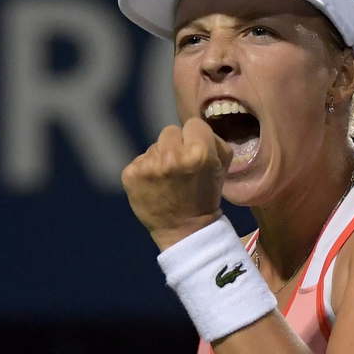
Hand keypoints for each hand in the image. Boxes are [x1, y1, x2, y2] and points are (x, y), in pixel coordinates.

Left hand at [122, 118, 233, 250]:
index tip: (196, 154)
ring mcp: (149, 165)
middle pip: (171, 131)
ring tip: (168, 179)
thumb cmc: (206, 195)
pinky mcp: (130, 174)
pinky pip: (140, 160)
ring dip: (161, 157)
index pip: (194, 124)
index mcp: (199, 153)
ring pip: (154, 145)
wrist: (184, 229)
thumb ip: (214, 141)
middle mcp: (172, 156)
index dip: (197, 138)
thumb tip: (197, 129)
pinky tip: (154, 185)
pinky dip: (146, 171)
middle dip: (177, 145)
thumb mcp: (223, 167)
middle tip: (181, 167)